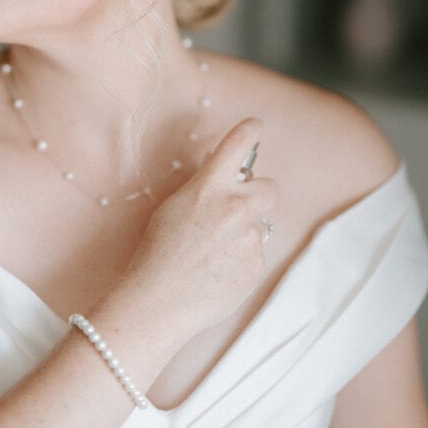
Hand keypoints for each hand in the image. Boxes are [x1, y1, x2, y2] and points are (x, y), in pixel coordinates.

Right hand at [118, 117, 277, 346]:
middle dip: (257, 195)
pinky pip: (257, 253)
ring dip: (245, 231)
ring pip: (261, 224)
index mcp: (210, 187)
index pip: (238, 144)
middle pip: (270, 187)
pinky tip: (218, 270)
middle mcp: (236, 207)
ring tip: (215, 252)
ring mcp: (250, 237)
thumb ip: (203, 189)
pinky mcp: (257, 265)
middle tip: (236, 210)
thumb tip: (221, 178)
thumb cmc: (157, 253)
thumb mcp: (174, 207)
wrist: (160, 301)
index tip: (256, 126)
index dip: (250, 131)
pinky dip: (242, 259)